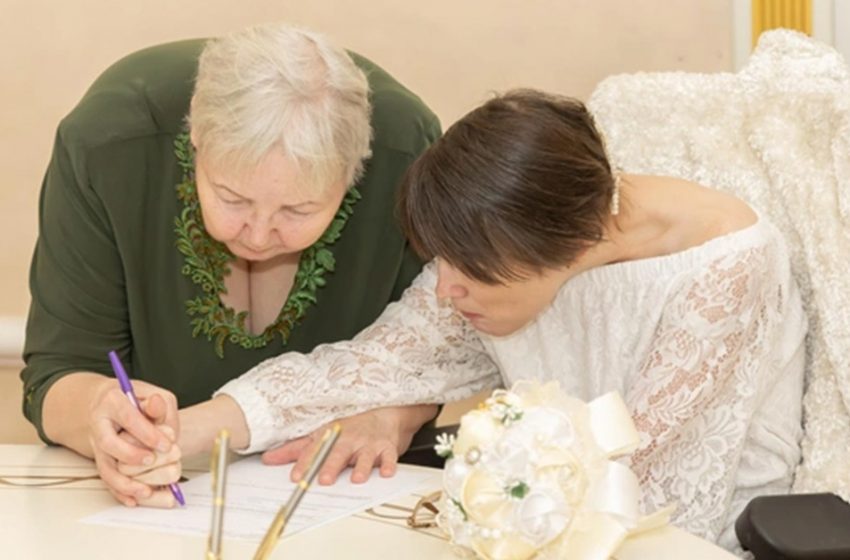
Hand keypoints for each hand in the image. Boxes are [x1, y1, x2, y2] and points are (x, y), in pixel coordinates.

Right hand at [87, 380, 178, 506]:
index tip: (166, 445)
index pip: (129, 418)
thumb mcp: (152, 394)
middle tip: (152, 462)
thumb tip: (156, 405)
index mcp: (113, 401)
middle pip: (109, 444)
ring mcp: (97, 445)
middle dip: (131, 456)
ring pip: (104, 467)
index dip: (148, 433)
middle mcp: (99, 424)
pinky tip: (134, 500)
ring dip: (124, 483)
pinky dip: (119, 492)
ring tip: (145, 492)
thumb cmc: (136, 400)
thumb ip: (158, 404)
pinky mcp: (100, 460)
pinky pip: (106, 479)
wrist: (110, 404)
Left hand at [261, 404, 437, 485]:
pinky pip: (389, 456)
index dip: (305, 463)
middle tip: (324, 479)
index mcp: (331, 435)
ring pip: (365, 455)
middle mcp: (349, 438)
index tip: (296, 476)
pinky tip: (386, 472)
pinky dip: (389, 464)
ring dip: (362, 466)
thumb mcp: (322, 433)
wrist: (385, 412)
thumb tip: (268, 459)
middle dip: (331, 465)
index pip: (315, 450)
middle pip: (339, 452)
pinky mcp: (387, 447)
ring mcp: (369, 442)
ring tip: (357, 478)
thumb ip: (296, 449)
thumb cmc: (351, 427)